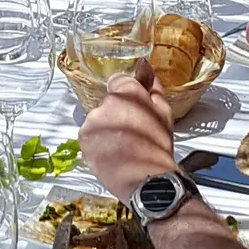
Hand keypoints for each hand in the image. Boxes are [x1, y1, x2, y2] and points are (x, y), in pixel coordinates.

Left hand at [78, 67, 178, 201]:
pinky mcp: (83, 141)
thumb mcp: (164, 112)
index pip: (118, 81)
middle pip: (108, 102)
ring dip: (106, 127)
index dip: (127, 95)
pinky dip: (98, 142)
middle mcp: (104, 104)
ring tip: (122, 145)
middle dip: (117, 112)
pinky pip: (90, 135)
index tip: (134, 108)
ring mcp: (92, 123)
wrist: (148, 181)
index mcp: (125, 93)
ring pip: (98, 119)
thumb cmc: (158, 147)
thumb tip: (144, 66)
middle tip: (131, 130)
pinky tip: (112, 152)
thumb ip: (152, 86)